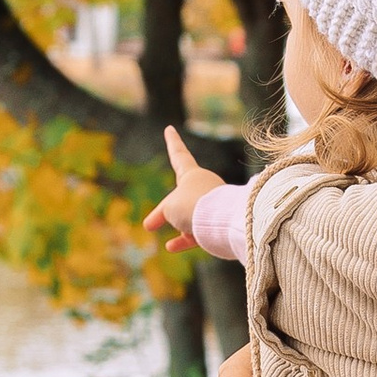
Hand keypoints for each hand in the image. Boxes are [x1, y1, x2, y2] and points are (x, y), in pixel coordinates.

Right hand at [143, 126, 218, 244]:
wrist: (222, 221)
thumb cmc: (192, 206)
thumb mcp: (169, 207)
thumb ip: (164, 214)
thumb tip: (161, 227)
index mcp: (192, 174)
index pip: (178, 154)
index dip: (172, 142)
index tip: (169, 128)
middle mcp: (204, 186)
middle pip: (180, 198)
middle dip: (170, 211)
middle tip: (153, 224)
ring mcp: (211, 204)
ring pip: (188, 216)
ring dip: (179, 226)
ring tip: (172, 241)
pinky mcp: (217, 223)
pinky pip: (198, 231)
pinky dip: (184, 239)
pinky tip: (171, 247)